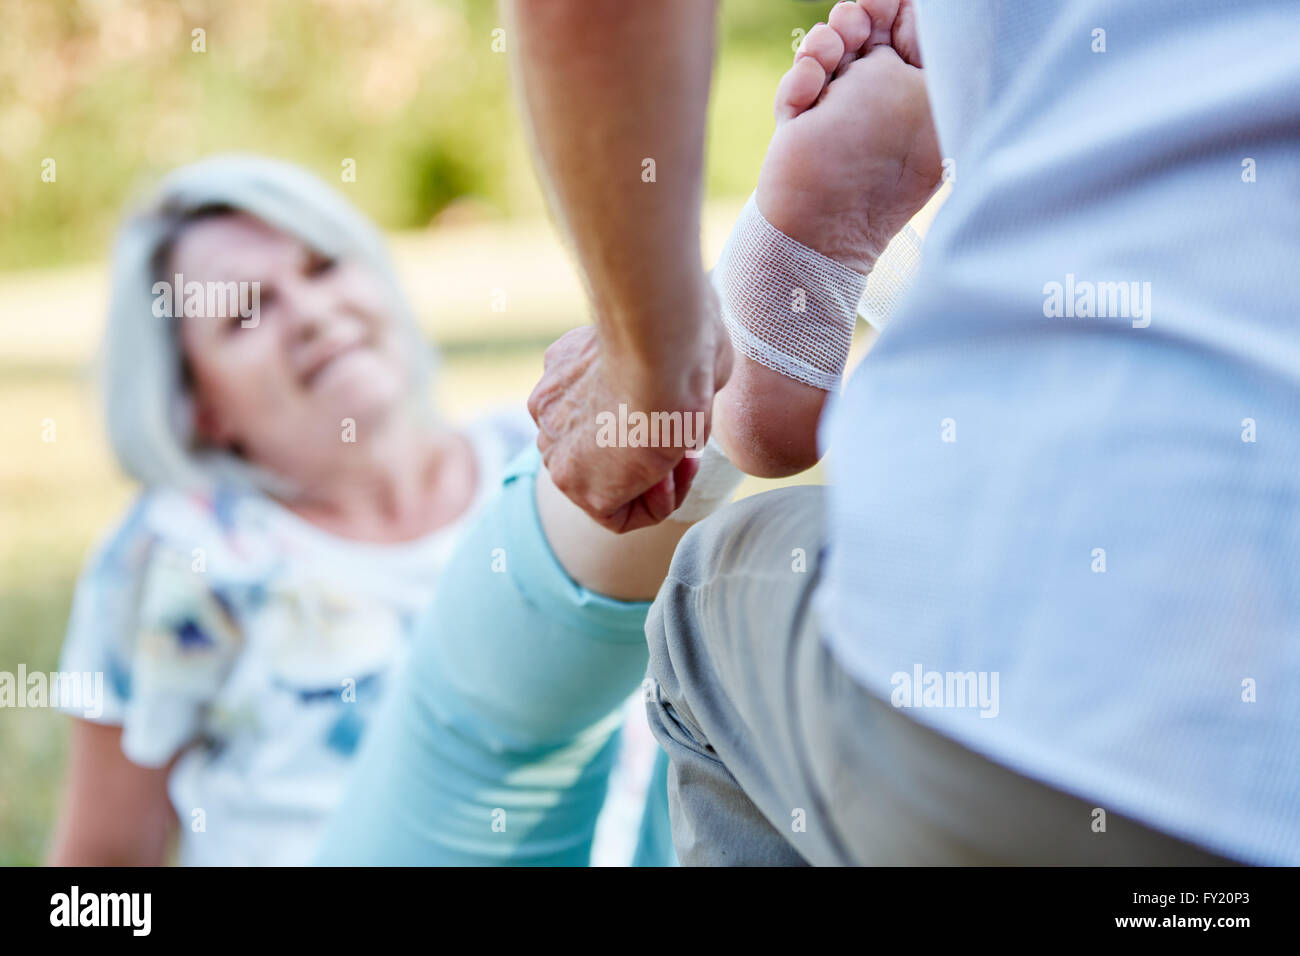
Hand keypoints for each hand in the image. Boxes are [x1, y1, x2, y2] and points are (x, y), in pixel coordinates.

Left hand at [527, 306, 731, 533]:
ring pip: (605, 487)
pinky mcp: (575, 484)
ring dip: (652, 481)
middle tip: (683, 443)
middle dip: (644, 454)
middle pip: (596, 451)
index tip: (674, 415)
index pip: (596, 412)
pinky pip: (617, 516)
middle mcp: (549, 409)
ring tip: (681, 460)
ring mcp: (556, 448)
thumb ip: (674, 373)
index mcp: (566, 370)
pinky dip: (653, 506)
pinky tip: (671, 477)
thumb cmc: (681, 339)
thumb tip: (699, 387)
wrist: (660, 352)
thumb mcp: (671, 349)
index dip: (646, 421)